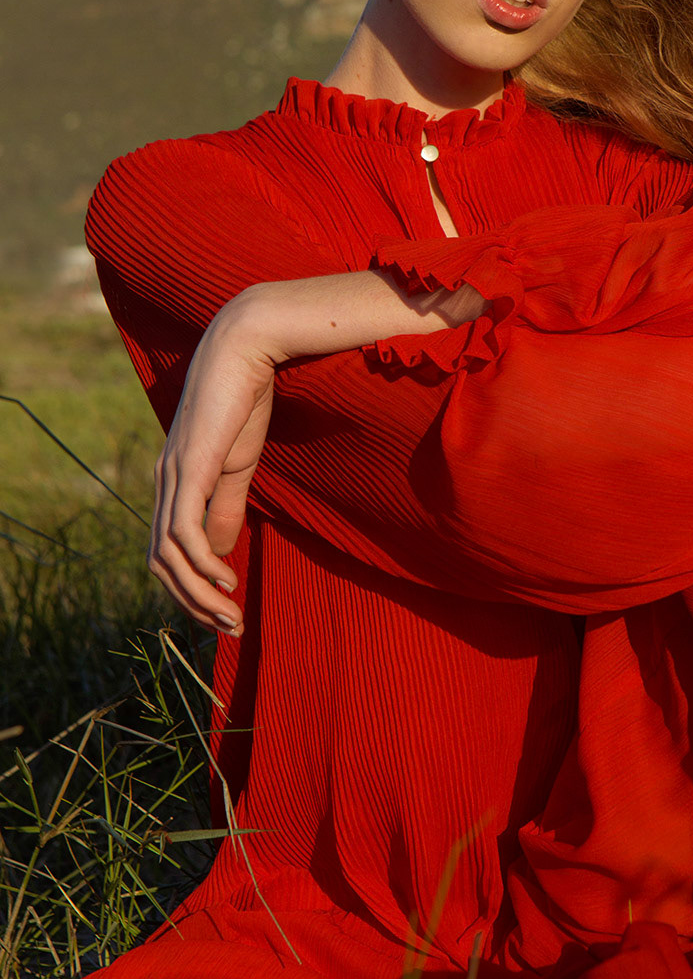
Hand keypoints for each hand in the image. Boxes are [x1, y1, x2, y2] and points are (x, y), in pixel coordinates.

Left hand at [149, 295, 275, 634]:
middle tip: (231, 627)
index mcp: (175, 483)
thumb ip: (227, 506)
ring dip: (197, 595)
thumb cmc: (244, 400)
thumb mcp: (238, 465)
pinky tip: (229, 579)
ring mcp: (174, 477)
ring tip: (231, 615)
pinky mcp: (191, 469)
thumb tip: (219, 553)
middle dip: (193, 604)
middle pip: (160, 564)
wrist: (246, 350)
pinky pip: (184, 533)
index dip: (191, 589)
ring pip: (168, 556)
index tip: (228, 612)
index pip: (167, 552)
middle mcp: (165, 483)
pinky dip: (200, 565)